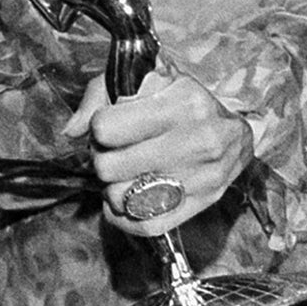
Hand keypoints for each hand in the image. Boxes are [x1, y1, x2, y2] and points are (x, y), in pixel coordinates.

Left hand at [63, 71, 251, 237]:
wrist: (236, 133)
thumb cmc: (181, 102)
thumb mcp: (145, 80)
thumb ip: (100, 96)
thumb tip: (71, 130)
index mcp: (181, 102)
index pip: (106, 128)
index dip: (98, 128)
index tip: (107, 126)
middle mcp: (198, 140)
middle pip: (110, 167)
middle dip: (102, 159)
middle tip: (112, 152)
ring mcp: (204, 177)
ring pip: (125, 198)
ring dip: (112, 189)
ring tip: (122, 174)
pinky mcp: (204, 204)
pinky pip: (149, 225)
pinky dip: (126, 218)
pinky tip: (124, 202)